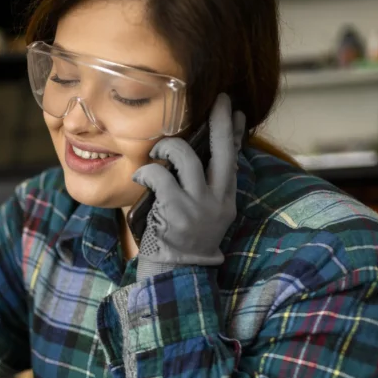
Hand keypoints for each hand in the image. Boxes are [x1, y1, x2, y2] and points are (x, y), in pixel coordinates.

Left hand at [131, 93, 245, 279]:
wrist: (177, 276)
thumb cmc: (183, 243)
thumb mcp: (205, 216)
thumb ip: (206, 190)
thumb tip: (202, 158)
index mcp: (226, 200)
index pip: (234, 158)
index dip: (235, 132)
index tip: (238, 111)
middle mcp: (217, 200)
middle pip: (223, 149)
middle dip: (221, 121)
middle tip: (220, 100)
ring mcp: (198, 205)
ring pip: (187, 158)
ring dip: (168, 147)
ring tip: (157, 151)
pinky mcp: (176, 211)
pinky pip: (161, 177)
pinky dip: (147, 172)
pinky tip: (139, 178)